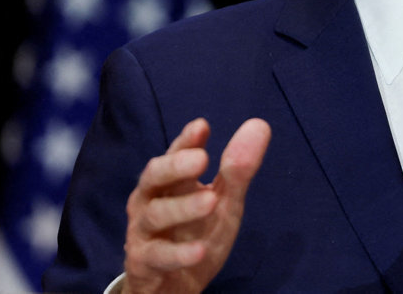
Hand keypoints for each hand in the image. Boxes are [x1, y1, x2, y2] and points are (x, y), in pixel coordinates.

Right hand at [122, 117, 271, 293]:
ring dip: (183, 208)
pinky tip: (199, 250)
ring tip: (211, 201)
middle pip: (153, 177)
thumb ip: (238, 168)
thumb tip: (259, 124)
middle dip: (175, 166)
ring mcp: (143, 232)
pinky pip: (157, 256)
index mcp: (169, 182)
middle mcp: (150, 201)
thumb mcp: (224, 201)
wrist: (174, 285)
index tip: (202, 126)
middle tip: (202, 158)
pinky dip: (178, 253)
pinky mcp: (143, 263)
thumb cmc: (196, 233)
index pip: (174, 155)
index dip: (186, 141)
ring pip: (155, 215)